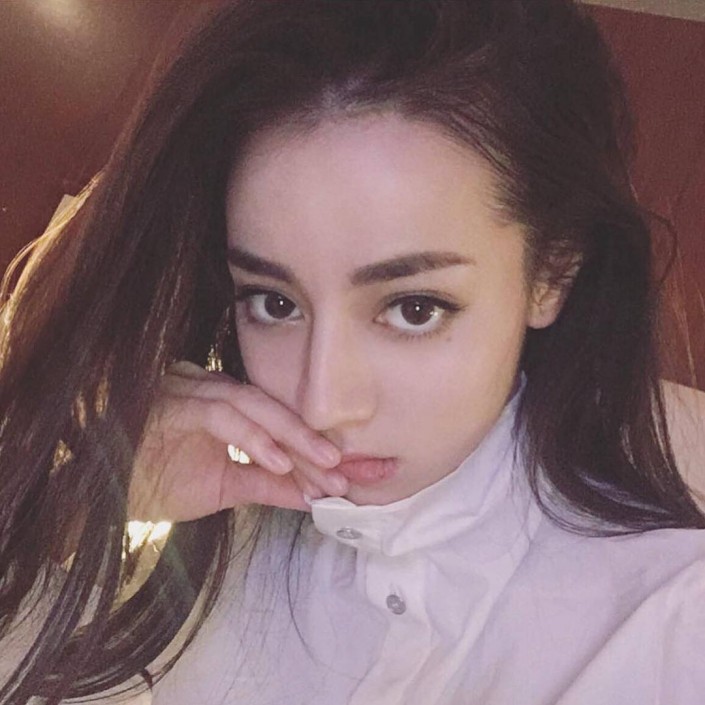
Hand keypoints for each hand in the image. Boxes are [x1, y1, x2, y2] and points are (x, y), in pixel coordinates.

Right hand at [129, 361, 346, 521]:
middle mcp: (209, 389)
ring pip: (251, 402)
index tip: (354, 473)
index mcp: (224, 405)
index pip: (279, 418)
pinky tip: (278, 462)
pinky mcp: (171, 403)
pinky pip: (219, 413)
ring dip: (292, 435)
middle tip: (353, 469)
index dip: (317, 445)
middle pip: (273, 406)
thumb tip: (315, 494)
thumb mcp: (224, 487)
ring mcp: (188, 390)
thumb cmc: (153, 483)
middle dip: (315, 438)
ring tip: (326, 467)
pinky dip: (252, 436)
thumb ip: (268, 485)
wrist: (95, 495)